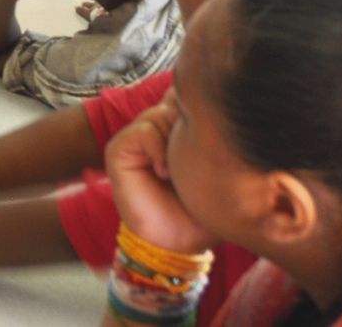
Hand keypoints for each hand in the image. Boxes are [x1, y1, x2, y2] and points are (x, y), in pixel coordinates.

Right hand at [106, 98, 213, 254]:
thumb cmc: (201, 211)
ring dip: (173, 140)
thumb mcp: (215, 171)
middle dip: (188, 126)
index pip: (185, 99)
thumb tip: (223, 110)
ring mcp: (136, 139)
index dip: (199, 108)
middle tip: (194, 159)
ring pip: (160, 114)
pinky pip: (143, 131)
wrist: (177, 241)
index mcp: (177, 133)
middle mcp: (156, 131)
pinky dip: (157, 148)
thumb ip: (214, 140)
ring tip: (178, 171)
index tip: (212, 131)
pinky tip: (164, 173)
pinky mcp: (119, 149)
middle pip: (175, 103)